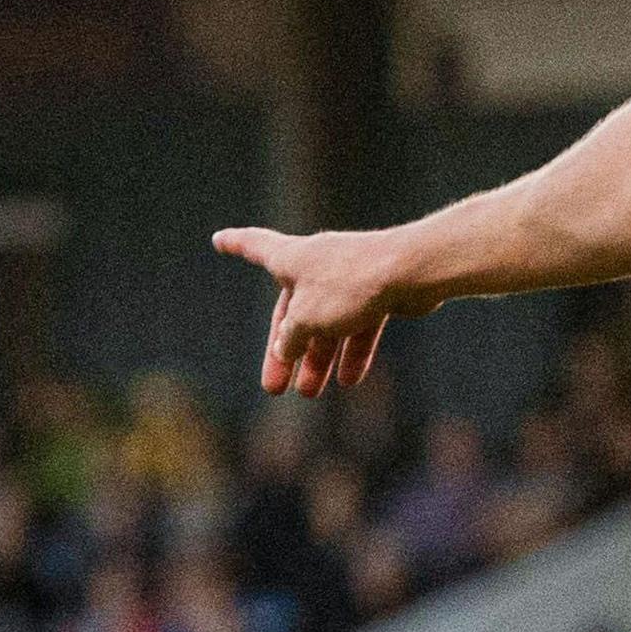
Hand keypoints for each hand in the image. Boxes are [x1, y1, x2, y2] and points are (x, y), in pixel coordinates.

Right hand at [212, 225, 424, 396]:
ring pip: (327, 324)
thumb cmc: (349, 286)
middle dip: (285, 352)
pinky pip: (358, 327)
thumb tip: (284, 348)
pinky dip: (352, 352)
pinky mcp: (378, 293)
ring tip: (309, 393)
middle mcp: (318, 264)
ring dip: (318, 359)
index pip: (255, 247)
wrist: (410, 272)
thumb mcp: (306, 318)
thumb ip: (290, 336)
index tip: (219, 239)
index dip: (236, 244)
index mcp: (292, 258)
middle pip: (293, 312)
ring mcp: (349, 279)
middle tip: (274, 388)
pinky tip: (350, 381)